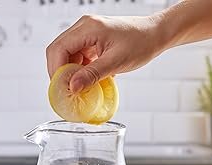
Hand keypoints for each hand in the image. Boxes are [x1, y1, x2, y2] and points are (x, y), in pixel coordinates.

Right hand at [46, 15, 162, 92]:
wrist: (155, 35)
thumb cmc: (141, 43)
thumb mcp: (116, 62)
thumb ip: (92, 75)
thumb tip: (73, 87)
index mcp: (88, 27)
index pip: (58, 49)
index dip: (56, 71)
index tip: (62, 88)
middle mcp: (84, 27)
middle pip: (57, 51)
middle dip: (59, 72)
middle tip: (67, 89)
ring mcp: (86, 33)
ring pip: (65, 55)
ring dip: (69, 72)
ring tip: (79, 85)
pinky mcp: (90, 41)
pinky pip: (75, 57)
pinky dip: (77, 70)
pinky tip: (86, 79)